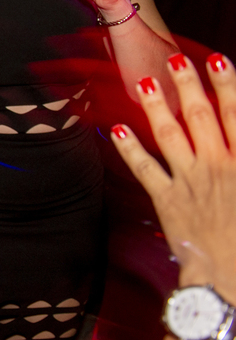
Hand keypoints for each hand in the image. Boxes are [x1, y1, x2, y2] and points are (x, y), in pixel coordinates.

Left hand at [111, 53, 235, 298]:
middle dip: (187, 85)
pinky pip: (144, 168)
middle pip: (200, 117)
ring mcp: (189, 182)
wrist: (232, 281)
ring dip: (156, 107)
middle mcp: (217, 166)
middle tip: (174, 58)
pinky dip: (129, 148)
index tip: (217, 59)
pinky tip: (117, 129)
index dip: (227, 85)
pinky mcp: (167, 200)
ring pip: (169, 135)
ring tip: (143, 82)